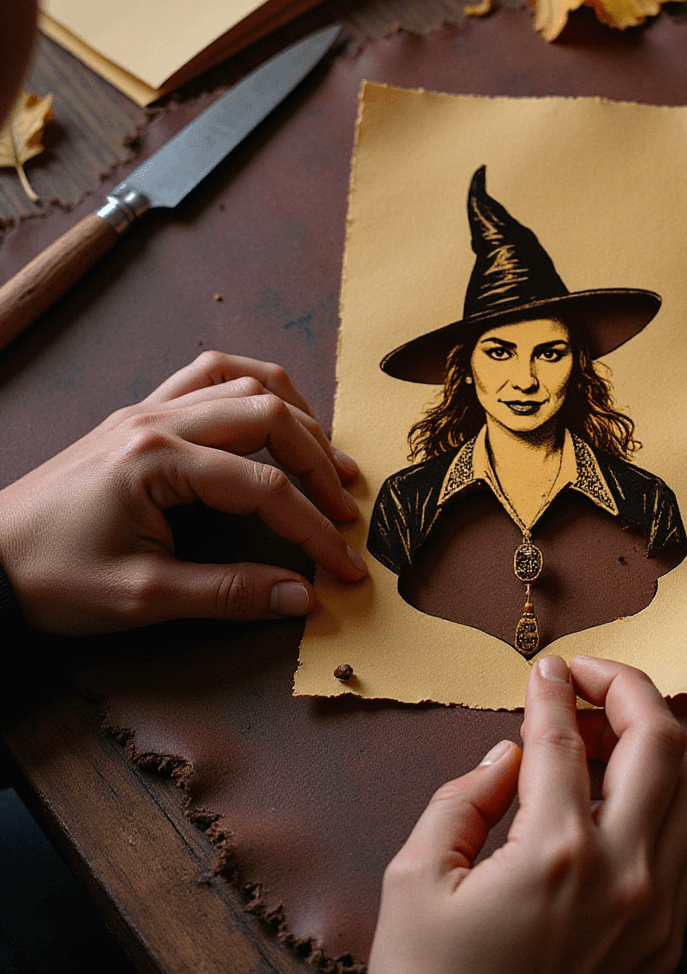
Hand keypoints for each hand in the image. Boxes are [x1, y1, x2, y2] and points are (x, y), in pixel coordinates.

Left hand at [0, 350, 365, 633]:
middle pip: (267, 413)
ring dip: (294, 413)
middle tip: (345, 508)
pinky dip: (251, 388)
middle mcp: (156, 420)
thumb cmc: (53, 578)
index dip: (312, 528)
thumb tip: (300, 596)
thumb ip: (228, 593)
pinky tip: (272, 418)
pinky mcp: (137, 415)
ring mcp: (145, 409)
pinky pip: (207, 375)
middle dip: (318, 460)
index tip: (344, 566)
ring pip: (242, 380)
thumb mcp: (143, 597)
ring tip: (325, 457)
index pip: (262, 486)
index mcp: (157, 461)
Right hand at [368, 651, 686, 973]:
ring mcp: (657, 912)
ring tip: (601, 743)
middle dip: (628, 690)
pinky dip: (671, 808)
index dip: (553, 690)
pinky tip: (626, 806)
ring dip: (654, 749)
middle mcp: (624, 873)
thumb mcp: (414, 878)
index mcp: (556, 850)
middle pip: (662, 743)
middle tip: (587, 679)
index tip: (544, 668)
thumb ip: (464, 799)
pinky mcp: (667, 947)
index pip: (566, 738)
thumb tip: (511, 753)